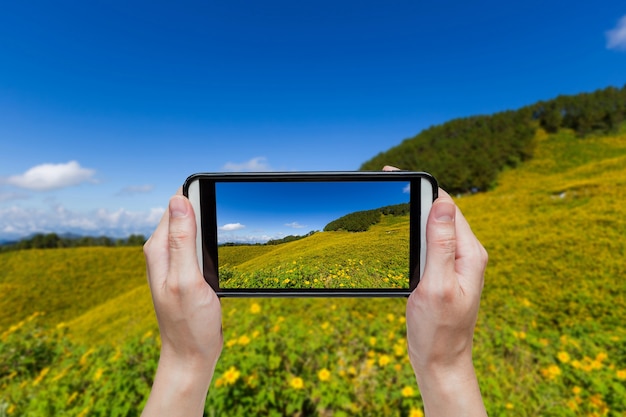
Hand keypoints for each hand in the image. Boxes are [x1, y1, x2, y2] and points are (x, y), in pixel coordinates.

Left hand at [141, 190, 222, 415]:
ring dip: (209, 227)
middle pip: (185, 213)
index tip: (217, 200)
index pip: (175, 204)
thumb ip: (182, 240)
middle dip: (205, 210)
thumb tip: (178, 199)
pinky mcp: (186, 271)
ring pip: (193, 229)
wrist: (191, 354)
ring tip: (223, 239)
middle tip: (223, 223)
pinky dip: (211, 243)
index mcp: (158, 249)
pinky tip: (221, 251)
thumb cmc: (189, 322)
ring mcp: (174, 261)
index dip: (197, 195)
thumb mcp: (187, 279)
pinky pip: (198, 245)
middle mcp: (162, 252)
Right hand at [406, 189, 487, 416]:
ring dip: (414, 210)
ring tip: (390, 197)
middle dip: (416, 193)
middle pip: (441, 211)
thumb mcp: (437, 285)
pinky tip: (399, 228)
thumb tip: (442, 203)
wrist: (440, 360)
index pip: (447, 206)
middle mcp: (465, 254)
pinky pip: (430, 242)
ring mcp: (455, 263)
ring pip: (434, 225)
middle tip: (388, 181)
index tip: (397, 174)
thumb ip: (440, 244)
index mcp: (469, 254)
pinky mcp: (443, 272)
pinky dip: (414, 230)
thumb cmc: (438, 329)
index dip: (423, 186)